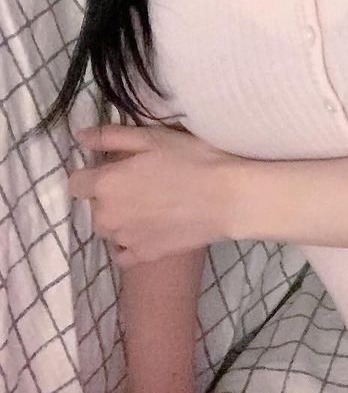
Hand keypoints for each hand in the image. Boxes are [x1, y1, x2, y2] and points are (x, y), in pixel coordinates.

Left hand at [68, 124, 236, 265]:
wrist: (227, 197)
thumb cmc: (192, 159)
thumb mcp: (153, 138)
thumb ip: (111, 137)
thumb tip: (81, 136)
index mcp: (106, 184)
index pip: (75, 183)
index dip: (92, 173)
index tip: (114, 168)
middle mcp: (107, 216)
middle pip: (94, 206)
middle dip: (109, 196)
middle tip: (142, 183)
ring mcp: (124, 239)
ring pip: (109, 228)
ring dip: (120, 218)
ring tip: (151, 206)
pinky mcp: (142, 256)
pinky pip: (123, 252)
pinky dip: (130, 242)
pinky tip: (151, 229)